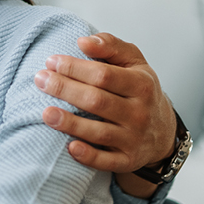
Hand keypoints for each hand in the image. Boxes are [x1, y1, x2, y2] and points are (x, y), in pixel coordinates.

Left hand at [35, 33, 176, 195]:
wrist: (163, 131)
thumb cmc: (138, 89)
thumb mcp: (134, 63)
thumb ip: (111, 46)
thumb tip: (83, 42)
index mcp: (141, 85)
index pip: (103, 75)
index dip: (74, 68)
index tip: (51, 61)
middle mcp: (140, 113)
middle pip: (97, 101)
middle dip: (65, 89)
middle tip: (40, 79)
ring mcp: (134, 139)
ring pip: (99, 132)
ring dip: (70, 123)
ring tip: (45, 113)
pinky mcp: (128, 160)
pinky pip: (106, 162)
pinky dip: (88, 156)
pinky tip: (69, 147)